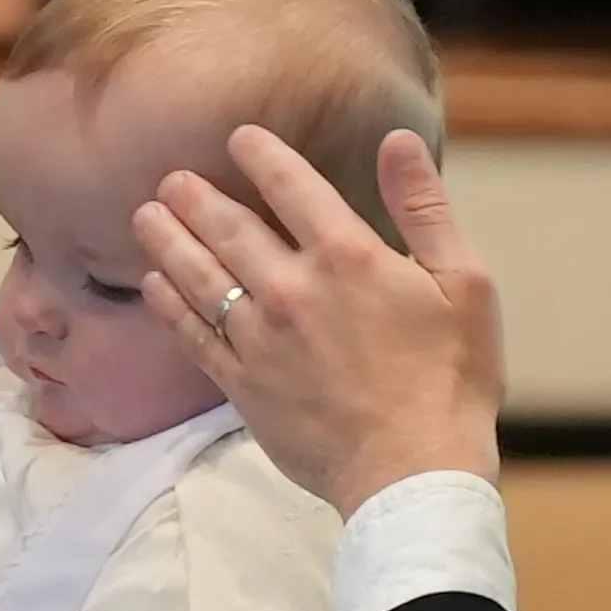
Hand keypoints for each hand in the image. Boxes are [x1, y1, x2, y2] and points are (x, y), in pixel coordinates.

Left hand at [136, 122, 508, 515]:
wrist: (412, 473)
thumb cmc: (451, 380)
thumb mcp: (465, 282)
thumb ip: (424, 206)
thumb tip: (398, 140)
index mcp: (347, 255)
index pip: (290, 184)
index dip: (260, 153)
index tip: (239, 138)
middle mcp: (292, 287)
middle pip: (228, 225)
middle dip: (196, 196)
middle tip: (173, 178)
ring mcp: (259, 337)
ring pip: (199, 274)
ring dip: (168, 240)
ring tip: (146, 216)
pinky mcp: (242, 383)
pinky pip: (192, 334)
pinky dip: (169, 304)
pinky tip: (155, 285)